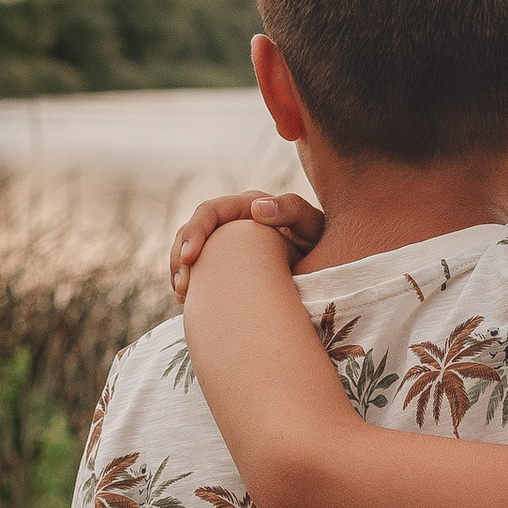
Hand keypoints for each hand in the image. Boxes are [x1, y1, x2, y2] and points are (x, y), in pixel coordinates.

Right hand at [168, 191, 324, 300]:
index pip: (209, 212)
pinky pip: (200, 269)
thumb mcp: (312, 223)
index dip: (195, 231)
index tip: (190, 257)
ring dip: (181, 272)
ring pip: (191, 252)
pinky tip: (187, 301)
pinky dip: (190, 282)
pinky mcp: (225, 262)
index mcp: (247, 207)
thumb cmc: (320, 241)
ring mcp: (227, 243)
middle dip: (181, 256)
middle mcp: (232, 222)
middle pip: (192, 232)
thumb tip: (256, 208)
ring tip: (182, 296)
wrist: (326, 263)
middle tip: (181, 287)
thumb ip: (291, 210)